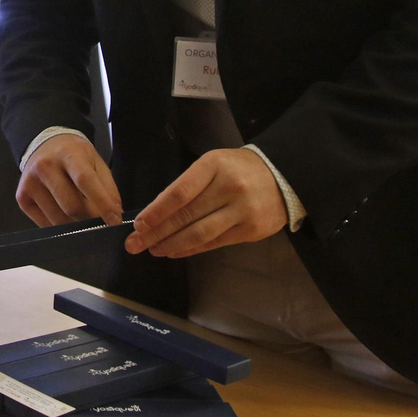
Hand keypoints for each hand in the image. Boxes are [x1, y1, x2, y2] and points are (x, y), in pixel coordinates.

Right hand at [16, 133, 121, 226]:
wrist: (44, 144)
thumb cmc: (72, 154)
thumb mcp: (95, 161)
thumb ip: (108, 187)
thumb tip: (115, 215)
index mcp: (67, 154)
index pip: (85, 182)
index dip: (102, 204)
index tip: (114, 221)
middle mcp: (45, 167)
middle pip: (71, 206)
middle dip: (90, 219)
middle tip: (98, 220)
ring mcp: (30, 183)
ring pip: (59, 220)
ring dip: (76, 225)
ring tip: (82, 217)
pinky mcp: (22, 198)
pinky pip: (45, 224)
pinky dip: (60, 226)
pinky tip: (65, 215)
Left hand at [124, 148, 285, 257]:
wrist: (283, 177)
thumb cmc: (238, 169)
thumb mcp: (213, 164)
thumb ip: (188, 185)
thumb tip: (155, 213)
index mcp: (214, 166)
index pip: (179, 192)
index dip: (157, 211)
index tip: (139, 224)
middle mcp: (229, 188)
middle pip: (186, 215)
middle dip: (156, 232)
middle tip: (134, 244)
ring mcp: (242, 211)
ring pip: (200, 233)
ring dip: (172, 244)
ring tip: (153, 250)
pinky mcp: (251, 231)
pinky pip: (215, 243)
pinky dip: (192, 249)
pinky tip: (175, 251)